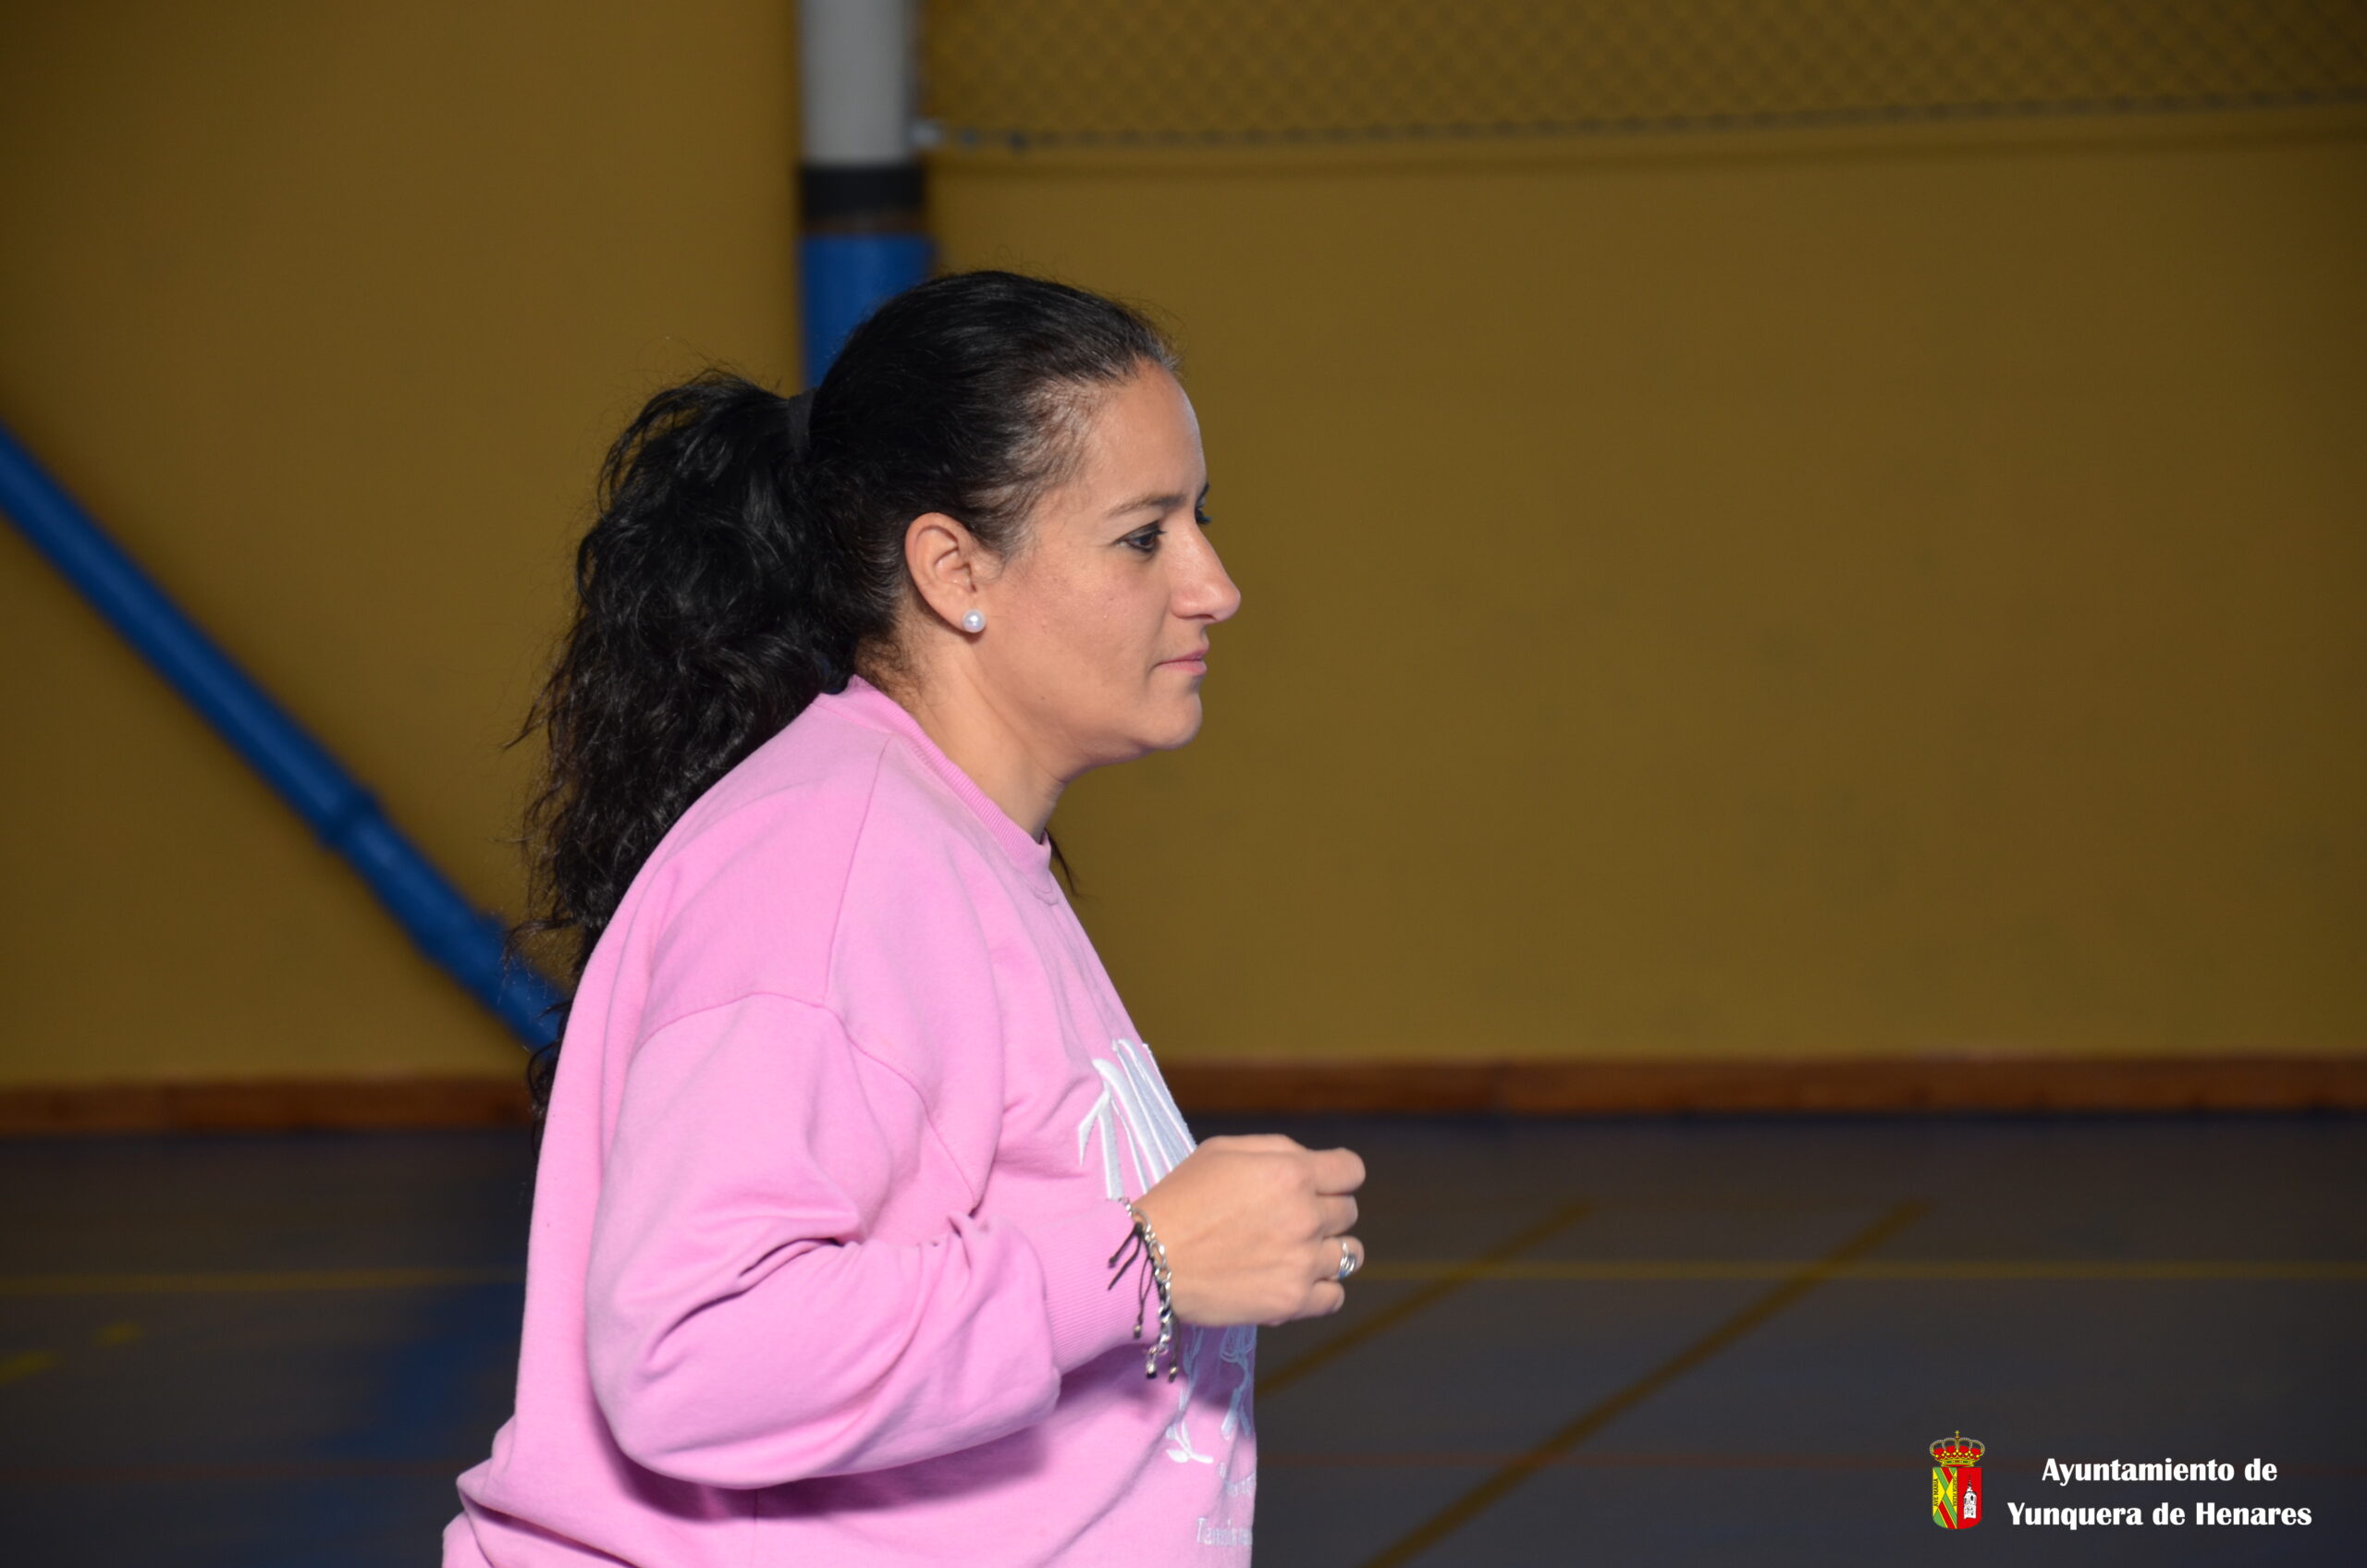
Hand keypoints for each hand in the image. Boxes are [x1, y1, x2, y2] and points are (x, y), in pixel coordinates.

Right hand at [1133, 1134, 1366, 1326]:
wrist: (1149, 1258)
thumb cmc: (1182, 1198)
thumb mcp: (1223, 1150)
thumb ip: (1278, 1150)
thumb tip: (1313, 1164)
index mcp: (1292, 1173)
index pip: (1352, 1171)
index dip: (1337, 1176)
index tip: (1320, 1186)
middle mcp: (1305, 1216)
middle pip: (1348, 1211)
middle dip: (1325, 1211)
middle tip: (1289, 1219)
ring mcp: (1302, 1262)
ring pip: (1350, 1254)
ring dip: (1328, 1250)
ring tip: (1297, 1252)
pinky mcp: (1291, 1301)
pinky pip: (1336, 1296)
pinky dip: (1322, 1289)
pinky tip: (1297, 1280)